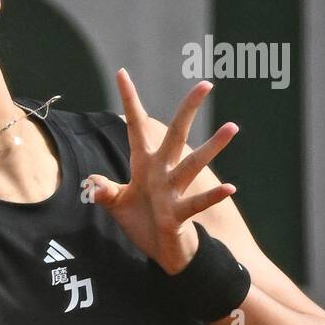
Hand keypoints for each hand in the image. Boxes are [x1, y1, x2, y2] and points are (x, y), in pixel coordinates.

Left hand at [82, 68, 238, 273]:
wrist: (161, 252)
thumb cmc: (143, 223)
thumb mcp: (117, 205)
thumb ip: (104, 191)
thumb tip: (92, 183)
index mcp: (144, 164)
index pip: (134, 126)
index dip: (128, 101)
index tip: (121, 72)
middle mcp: (161, 171)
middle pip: (175, 135)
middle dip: (188, 110)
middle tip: (205, 84)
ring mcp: (173, 191)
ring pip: (193, 164)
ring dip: (212, 147)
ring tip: (232, 127)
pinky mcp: (179, 214)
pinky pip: (197, 202)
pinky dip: (212, 196)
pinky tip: (230, 188)